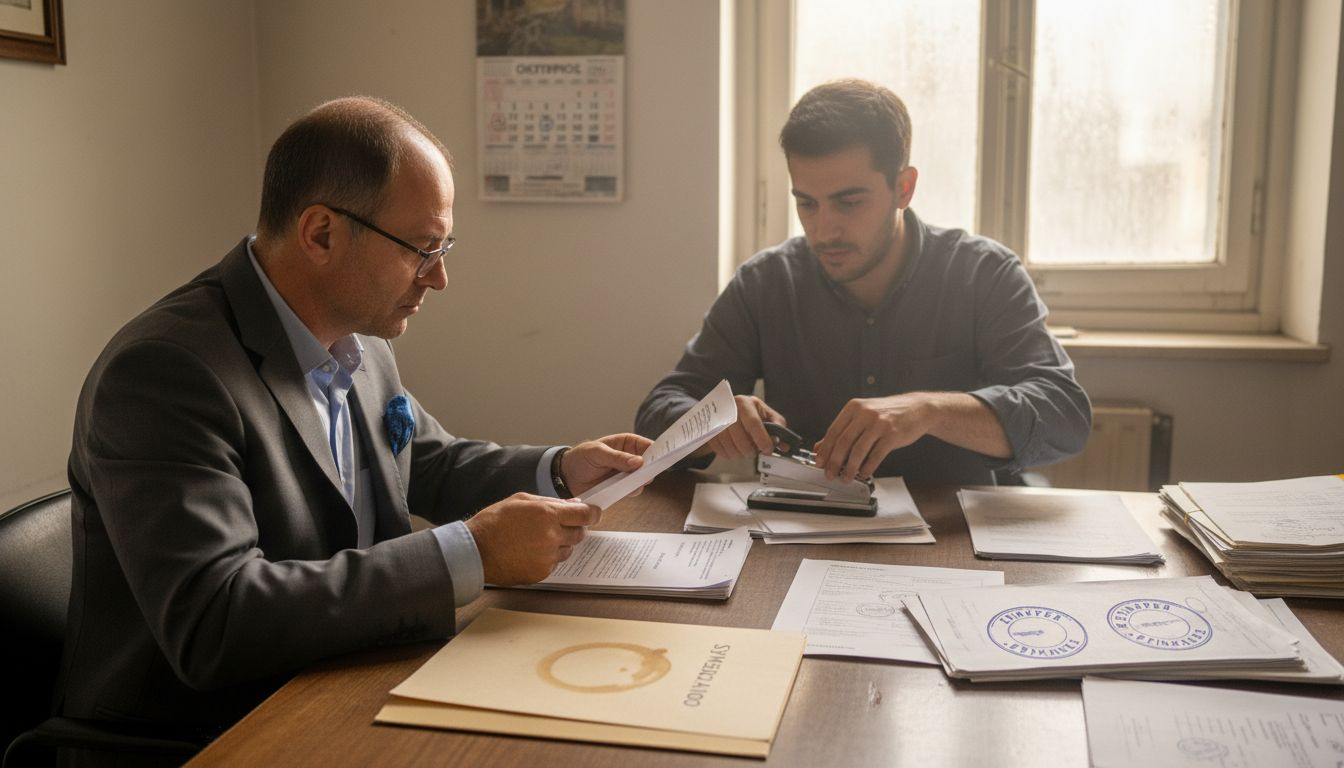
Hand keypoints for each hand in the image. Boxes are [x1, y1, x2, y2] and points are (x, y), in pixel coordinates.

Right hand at [466, 493, 600, 584]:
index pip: (584, 515)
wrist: (475, 550)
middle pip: (579, 533)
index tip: (594, 513)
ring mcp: (547, 557)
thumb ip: (550, 501)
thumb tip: (572, 504)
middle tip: (560, 525)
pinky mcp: (541, 572)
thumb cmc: (494, 522)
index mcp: (548, 514)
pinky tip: (531, 551)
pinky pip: (555, 563)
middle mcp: (551, 536)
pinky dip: (548, 557)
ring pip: (568, 550)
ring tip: (538, 539)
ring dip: (560, 544)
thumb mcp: (521, 500)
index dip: (592, 513)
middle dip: (574, 528)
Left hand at [561, 433, 651, 496]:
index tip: (664, 457)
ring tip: (634, 482)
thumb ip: (617, 457)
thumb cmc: (581, 457)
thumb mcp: (597, 453)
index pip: (648, 445)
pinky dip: (632, 491)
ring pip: (643, 478)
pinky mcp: (621, 488)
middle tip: (648, 472)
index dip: (658, 450)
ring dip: (641, 481)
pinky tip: (626, 490)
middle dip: (651, 468)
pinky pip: (633, 490)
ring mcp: (627, 474)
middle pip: (649, 463)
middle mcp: (630, 458)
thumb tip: (638, 462)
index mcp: (627, 443)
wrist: (567, 476)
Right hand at [697, 395, 785, 459]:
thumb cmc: (749, 412)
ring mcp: (716, 422)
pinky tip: (735, 448)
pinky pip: (722, 452)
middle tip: (755, 451)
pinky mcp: (709, 433)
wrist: (725, 408)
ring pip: (731, 448)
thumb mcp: (765, 413)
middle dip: (751, 450)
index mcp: (744, 403)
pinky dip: (731, 455)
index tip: (768, 449)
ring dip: (741, 454)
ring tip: (745, 449)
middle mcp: (727, 410)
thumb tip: (784, 444)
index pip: (753, 423)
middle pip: (741, 439)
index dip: (762, 439)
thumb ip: (777, 426)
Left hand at [813, 394, 932, 480]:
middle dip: (834, 462)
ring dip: (850, 468)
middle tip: (830, 474)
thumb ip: (843, 430)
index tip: (820, 462)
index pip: (833, 431)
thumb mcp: (863, 416)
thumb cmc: (888, 414)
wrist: (918, 409)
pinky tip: (863, 473)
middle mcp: (865, 413)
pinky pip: (876, 455)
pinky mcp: (892, 435)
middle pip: (843, 442)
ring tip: (846, 477)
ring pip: (858, 450)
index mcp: (854, 407)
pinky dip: (867, 467)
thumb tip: (820, 447)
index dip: (825, 449)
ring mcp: (879, 424)